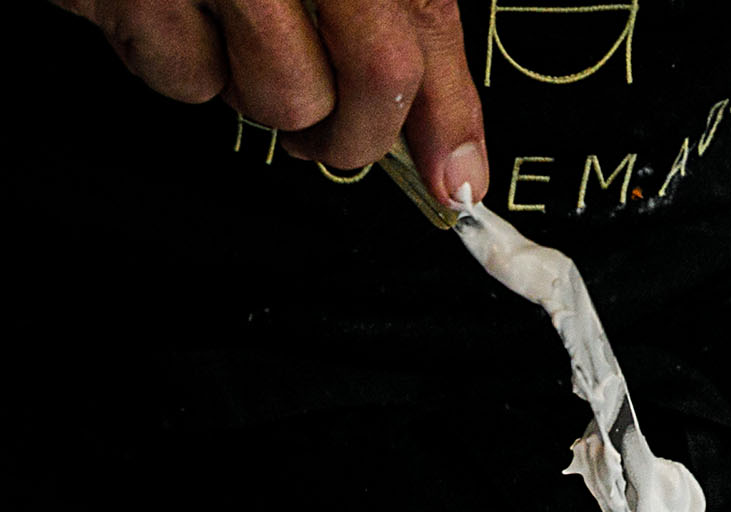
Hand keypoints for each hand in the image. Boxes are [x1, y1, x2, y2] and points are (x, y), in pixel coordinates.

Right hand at [59, 0, 488, 202]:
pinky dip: (183, 68)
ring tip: (238, 42)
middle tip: (333, 134)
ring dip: (264, 98)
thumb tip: (448, 151)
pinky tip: (176, 14)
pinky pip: (182, 77)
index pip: (425, 22)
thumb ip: (401, 25)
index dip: (450, 115)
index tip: (456, 178)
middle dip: (357, 135)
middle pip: (369, 79)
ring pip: (277, 97)